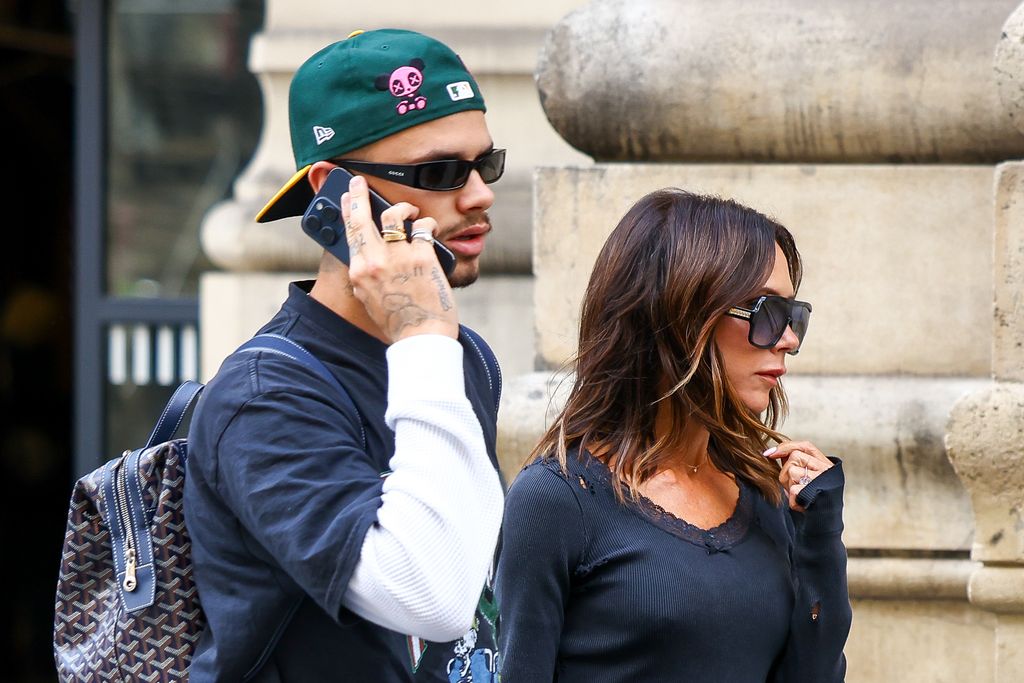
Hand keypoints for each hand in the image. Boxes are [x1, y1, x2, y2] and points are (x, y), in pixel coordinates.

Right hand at [341, 175, 458, 342]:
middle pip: (363, 217)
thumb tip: (369, 253)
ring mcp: (398, 257)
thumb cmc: (399, 321)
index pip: (349, 232)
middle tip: (359, 181)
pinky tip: (431, 228)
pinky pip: (424, 227)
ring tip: (410, 211)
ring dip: (404, 209)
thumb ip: (366, 275)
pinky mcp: (422, 256)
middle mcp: (374, 261)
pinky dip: (428, 224)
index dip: (348, 209)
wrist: (421, 337)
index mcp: (358, 272)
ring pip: (395, 215)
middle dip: (360, 195)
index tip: (348, 195)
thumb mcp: (370, 298)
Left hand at [764, 440, 833, 511]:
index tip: (769, 453)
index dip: (786, 447)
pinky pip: (793, 490)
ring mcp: (821, 481)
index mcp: (826, 465)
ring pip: (792, 472)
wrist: (825, 522)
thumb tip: (774, 453)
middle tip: (794, 486)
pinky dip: (793, 500)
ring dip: (790, 486)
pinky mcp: (814, 493)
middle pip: (794, 458)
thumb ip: (797, 464)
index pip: (806, 446)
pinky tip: (801, 504)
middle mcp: (826, 470)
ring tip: (800, 495)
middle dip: (786, 472)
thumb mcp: (810, 478)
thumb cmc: (814, 500)